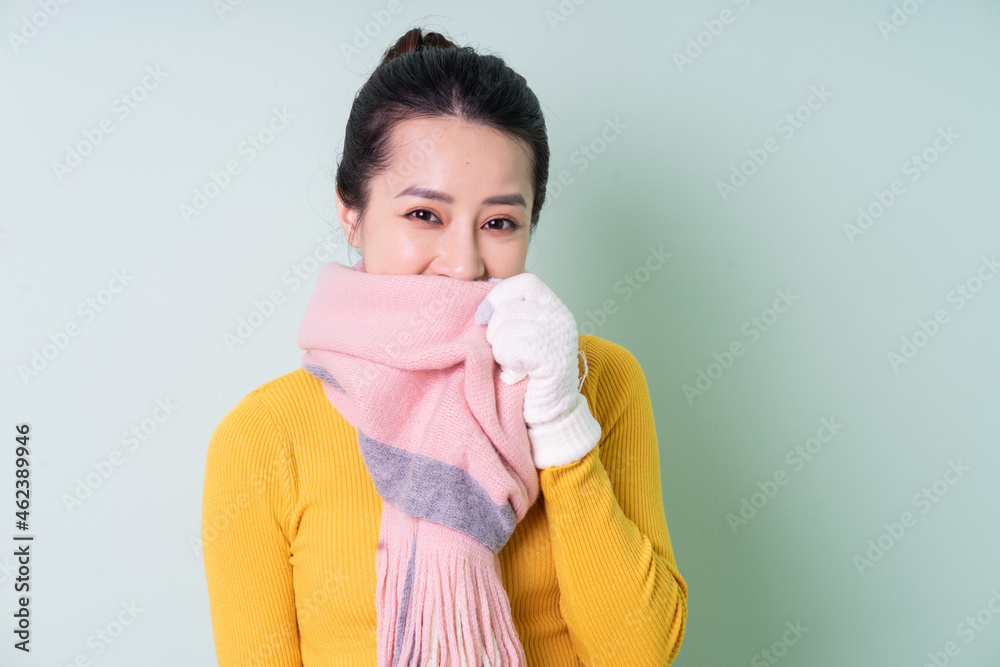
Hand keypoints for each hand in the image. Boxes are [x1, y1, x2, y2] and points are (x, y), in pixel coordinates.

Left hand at [475, 273, 600, 467]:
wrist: (549, 412)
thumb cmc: (528, 374)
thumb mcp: (521, 335)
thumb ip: (509, 316)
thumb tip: (481, 307)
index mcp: (553, 306)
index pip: (524, 281)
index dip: (499, 296)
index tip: (485, 318)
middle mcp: (561, 316)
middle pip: (508, 308)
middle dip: (495, 333)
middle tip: (505, 355)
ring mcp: (559, 335)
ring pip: (506, 329)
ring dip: (500, 352)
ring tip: (513, 365)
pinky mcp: (553, 357)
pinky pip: (512, 348)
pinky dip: (507, 364)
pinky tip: (517, 374)